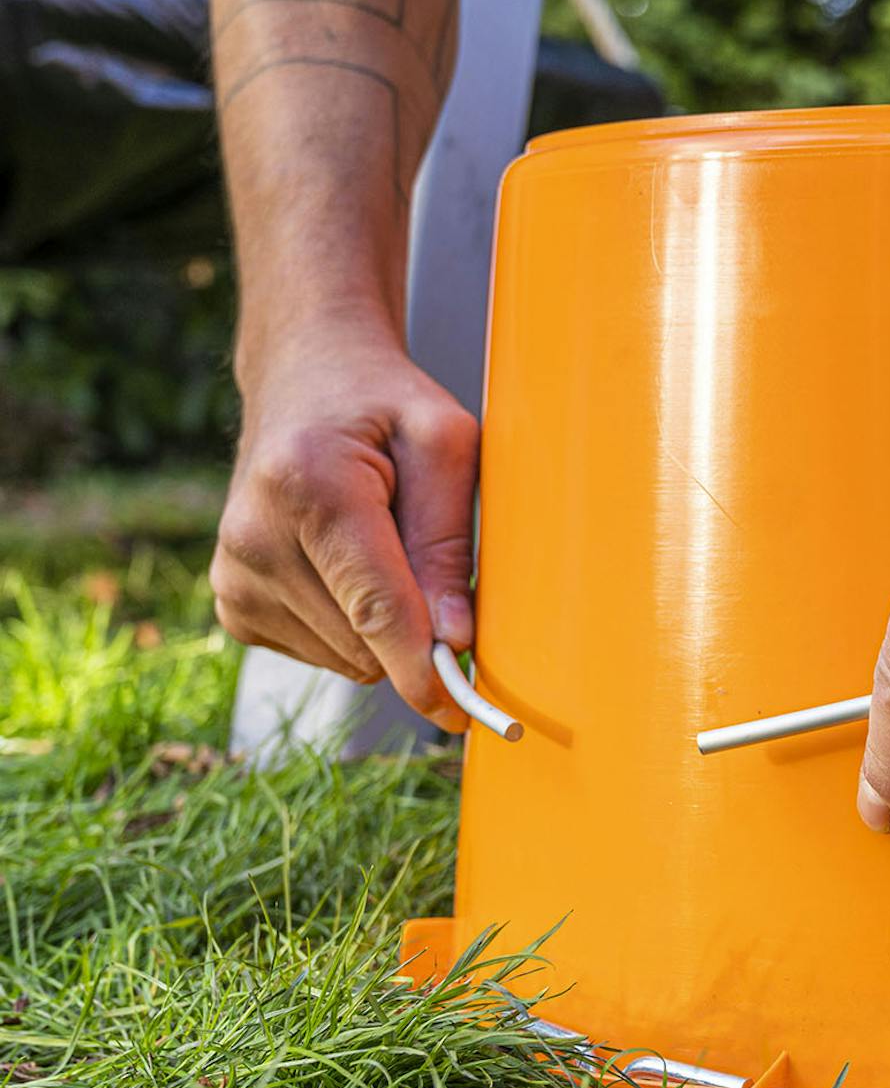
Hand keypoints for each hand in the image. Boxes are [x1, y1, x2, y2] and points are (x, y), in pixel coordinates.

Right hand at [212, 321, 478, 732]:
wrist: (306, 377)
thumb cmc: (386, 405)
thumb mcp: (446, 442)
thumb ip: (448, 539)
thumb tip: (454, 639)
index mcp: (310, 486)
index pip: (377, 607)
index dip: (423, 667)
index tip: (460, 711)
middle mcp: (254, 535)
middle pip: (366, 641)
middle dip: (418, 625)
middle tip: (429, 556)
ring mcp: (233, 572)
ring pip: (347, 657)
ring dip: (384, 622)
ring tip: (378, 541)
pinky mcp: (231, 601)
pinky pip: (321, 653)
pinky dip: (352, 625)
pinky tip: (346, 562)